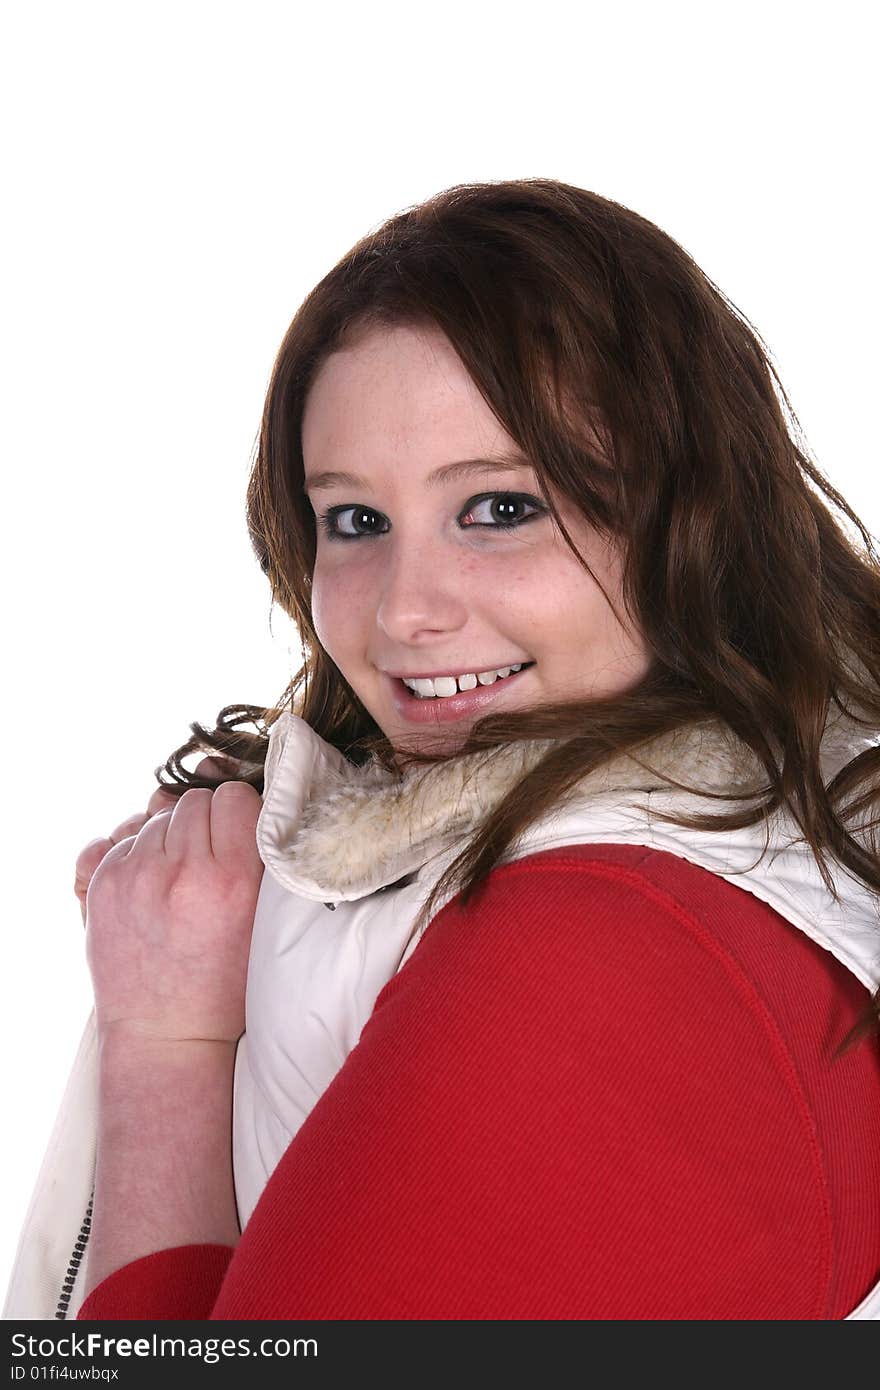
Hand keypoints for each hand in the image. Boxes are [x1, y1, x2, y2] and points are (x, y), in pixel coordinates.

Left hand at [83, 773, 263, 1046]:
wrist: (166, 1035)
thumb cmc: (224, 981)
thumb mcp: (262, 918)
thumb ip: (253, 849)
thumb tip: (217, 769)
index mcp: (234, 881)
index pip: (234, 799)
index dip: (240, 815)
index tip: (240, 839)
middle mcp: (182, 873)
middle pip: (195, 802)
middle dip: (205, 824)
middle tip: (208, 862)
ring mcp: (135, 877)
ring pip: (158, 814)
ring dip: (171, 836)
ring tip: (178, 879)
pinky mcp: (102, 886)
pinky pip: (124, 835)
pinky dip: (139, 851)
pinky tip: (150, 884)